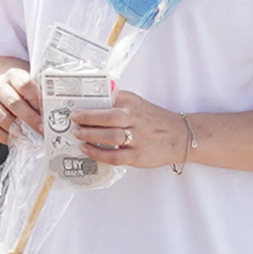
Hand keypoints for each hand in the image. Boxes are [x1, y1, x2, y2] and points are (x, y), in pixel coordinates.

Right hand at [0, 63, 41, 148]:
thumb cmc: (18, 92)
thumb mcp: (30, 87)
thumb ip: (40, 96)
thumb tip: (53, 113)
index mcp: (12, 75)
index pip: (25, 85)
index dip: (37, 100)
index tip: (46, 114)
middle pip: (14, 103)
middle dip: (30, 119)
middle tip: (40, 129)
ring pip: (2, 118)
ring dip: (18, 130)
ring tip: (29, 137)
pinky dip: (3, 137)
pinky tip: (14, 139)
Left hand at [74, 91, 191, 168]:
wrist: (180, 136)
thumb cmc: (154, 120)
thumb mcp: (137, 104)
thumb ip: (117, 100)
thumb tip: (93, 97)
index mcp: (132, 103)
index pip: (108, 98)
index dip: (89, 101)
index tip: (74, 102)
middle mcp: (135, 119)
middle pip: (108, 116)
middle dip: (87, 117)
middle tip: (73, 118)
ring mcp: (137, 138)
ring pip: (110, 136)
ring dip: (90, 134)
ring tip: (77, 133)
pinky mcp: (137, 156)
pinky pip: (114, 156)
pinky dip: (98, 153)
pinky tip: (87, 149)